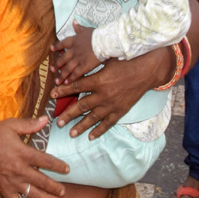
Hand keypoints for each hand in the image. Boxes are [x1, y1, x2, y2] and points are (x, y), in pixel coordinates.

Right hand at [0, 117, 69, 197]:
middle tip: (63, 191)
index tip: (67, 169)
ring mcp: (12, 181)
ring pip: (33, 194)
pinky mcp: (4, 189)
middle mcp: (19, 169)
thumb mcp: (10, 125)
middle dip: (56, 187)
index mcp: (23, 153)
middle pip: (43, 181)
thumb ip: (29, 125)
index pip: (46, 161)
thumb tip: (45, 119)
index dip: (59, 166)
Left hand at [51, 24, 99, 84]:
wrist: (103, 41)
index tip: (51, 49)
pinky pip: (75, 74)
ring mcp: (78, 59)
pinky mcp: (84, 66)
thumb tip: (74, 21)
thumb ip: (79, 28)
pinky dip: (71, 79)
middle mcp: (73, 51)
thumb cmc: (97, 35)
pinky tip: (67, 83)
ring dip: (61, 75)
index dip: (56, 47)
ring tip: (57, 81)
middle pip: (62, 59)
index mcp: (73, 41)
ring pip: (67, 68)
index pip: (62, 44)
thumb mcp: (86, 29)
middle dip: (57, 65)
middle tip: (52, 70)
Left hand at [51, 49, 168, 138]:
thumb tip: (73, 64)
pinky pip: (108, 123)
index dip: (63, 91)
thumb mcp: (105, 60)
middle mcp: (104, 95)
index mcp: (98, 80)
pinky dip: (99, 130)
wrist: (146, 71)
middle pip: (82, 106)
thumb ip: (90, 66)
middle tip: (58, 122)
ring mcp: (113, 104)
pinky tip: (91, 137)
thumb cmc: (124, 62)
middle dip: (69, 115)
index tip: (52, 95)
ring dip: (81, 126)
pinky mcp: (121, 110)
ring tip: (71, 133)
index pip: (76, 87)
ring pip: (94, 118)